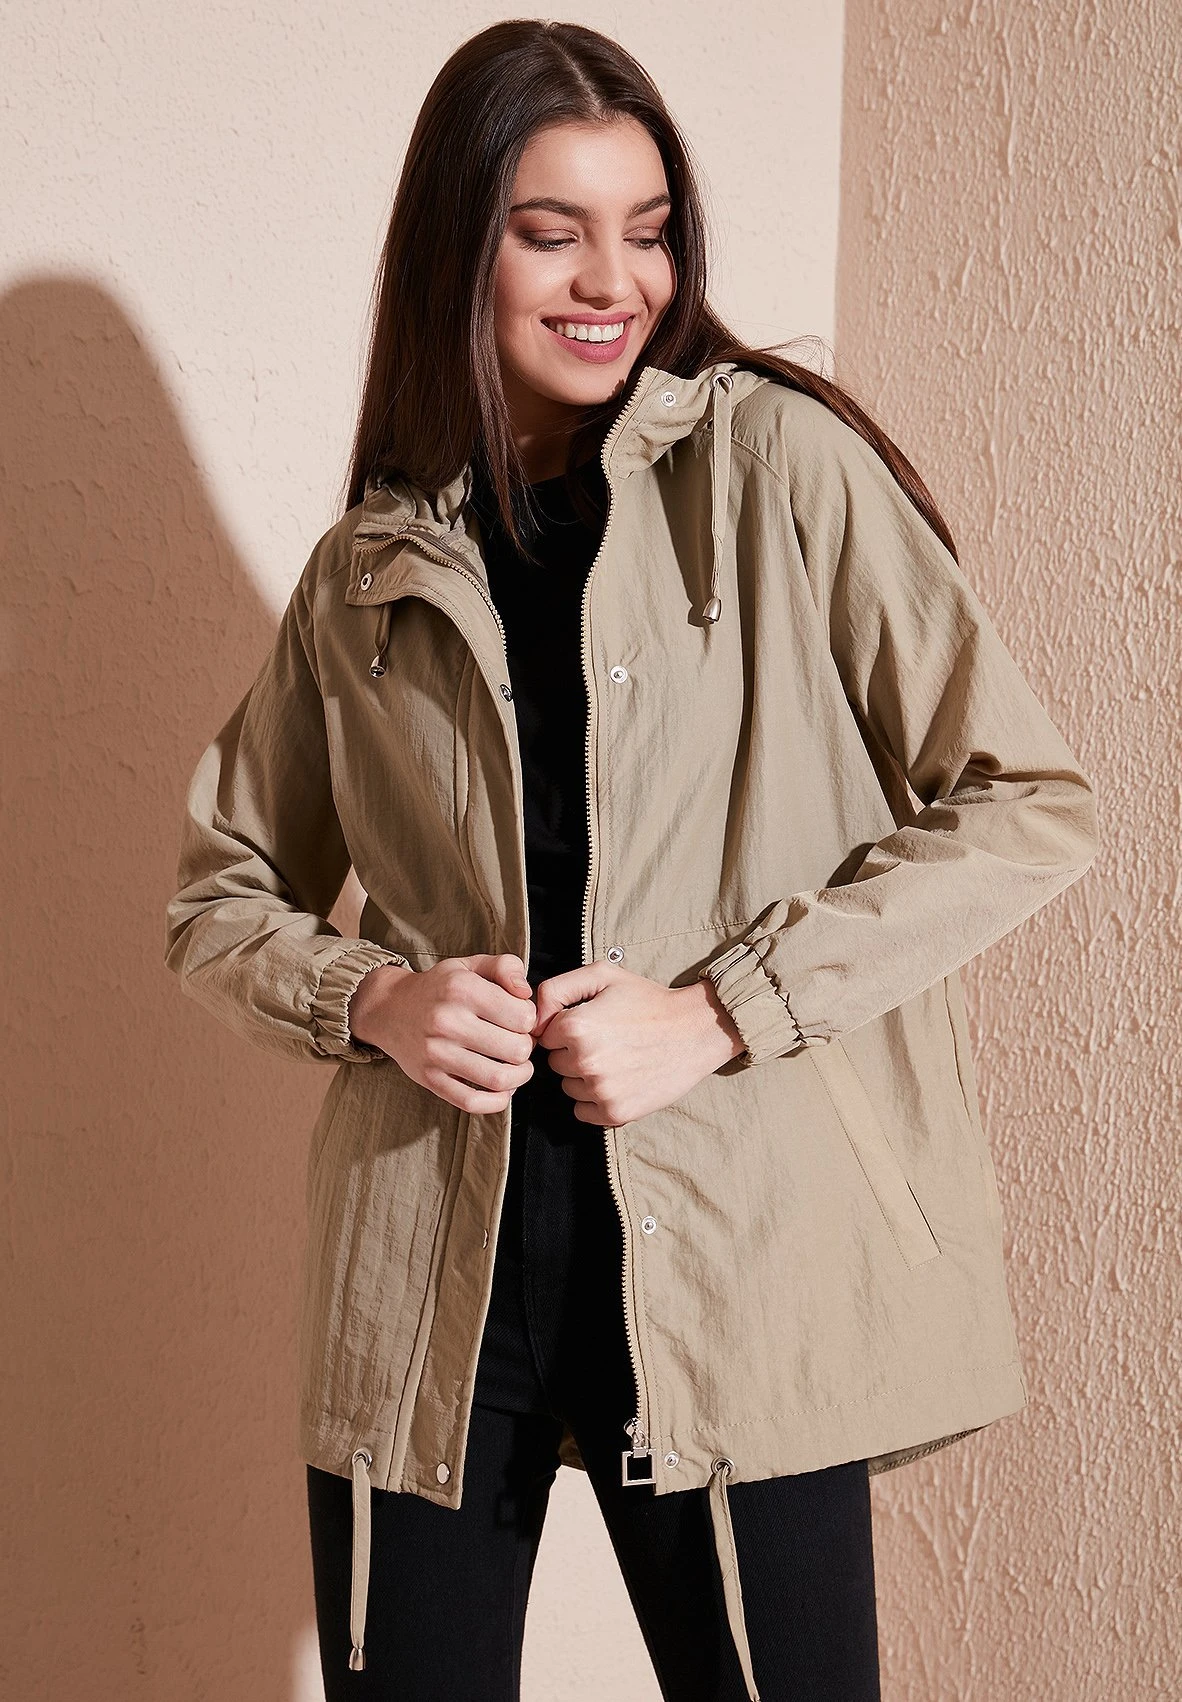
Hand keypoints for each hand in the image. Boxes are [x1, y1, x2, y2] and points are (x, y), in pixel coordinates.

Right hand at [348, 953, 537, 1112]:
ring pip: (499, 1078)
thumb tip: (526, 992)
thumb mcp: (470, 965)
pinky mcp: (429, 1079)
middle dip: (526, 1048)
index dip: (530, 1019)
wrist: (388, 1008)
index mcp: (463, 989)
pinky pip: (472, 1102)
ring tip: (517, 1066)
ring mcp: (437, 1053)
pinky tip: (502, 1089)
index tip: (519, 1019)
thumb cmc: (439, 987)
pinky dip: (496, 1101)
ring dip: (519, 1076)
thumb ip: (506, 967)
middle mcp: (448, 1021)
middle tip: (518, 1042)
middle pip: (517, 1049)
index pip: (524, 1017)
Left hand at [529, 961, 745, 1125]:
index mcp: (576, 1026)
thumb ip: (556, 989)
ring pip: (568, 1087)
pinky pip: (582, 1112)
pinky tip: (618, 1080)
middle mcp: (585, 1061)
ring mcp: (600, 1090)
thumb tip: (533, 1019)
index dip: (566, 1026)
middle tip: (607, 1040)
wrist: (694, 1031)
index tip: (592, 1022)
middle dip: (573, 1052)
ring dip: (583, 1077)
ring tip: (616, 1059)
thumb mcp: (603, 975)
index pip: (545, 1035)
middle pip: (555, 1063)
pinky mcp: (615, 1113)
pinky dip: (594, 1101)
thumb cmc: (648, 1001)